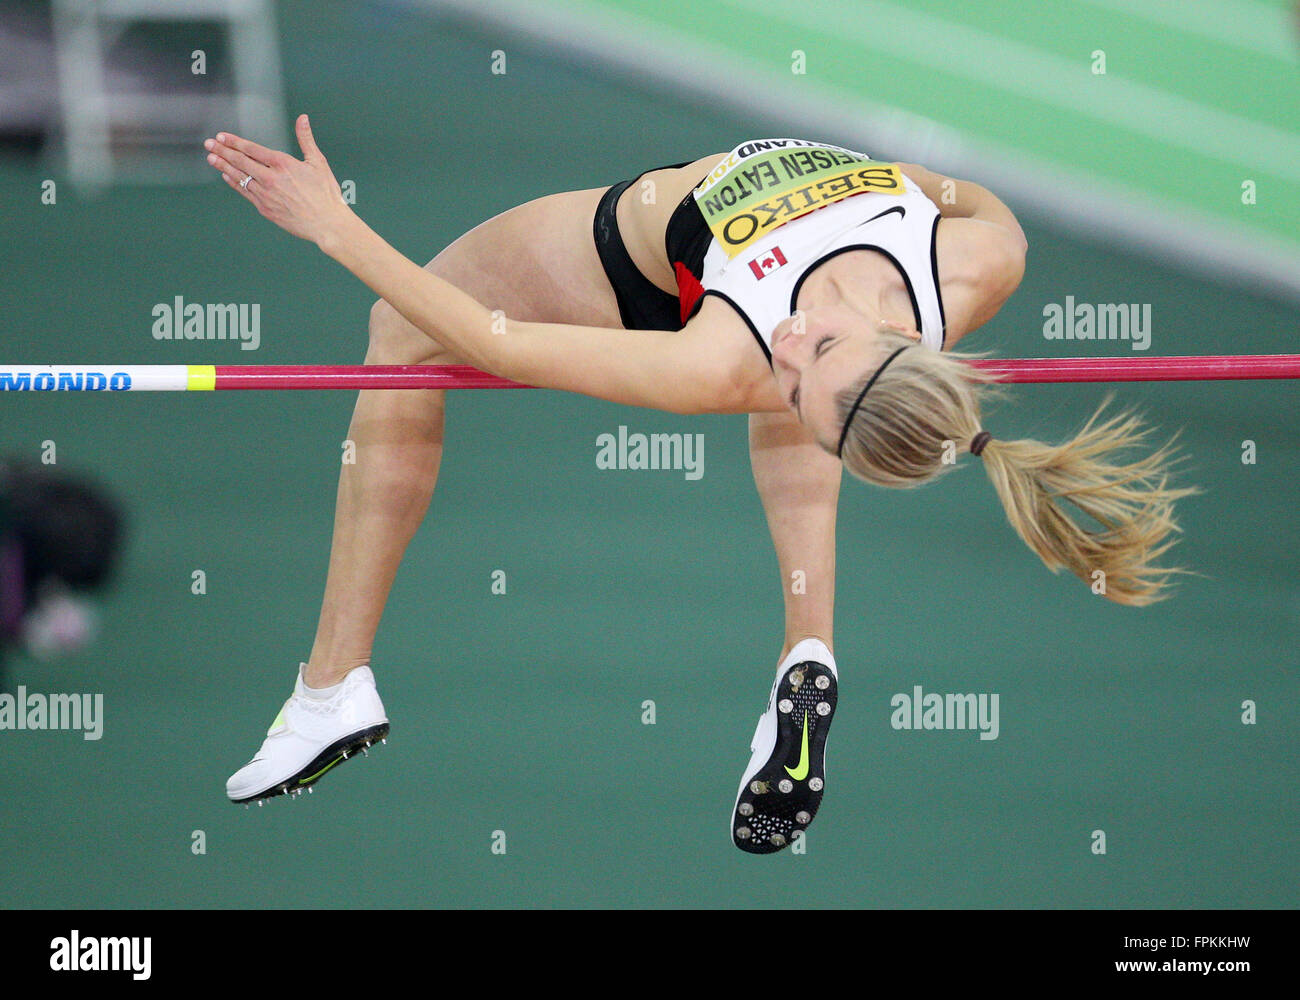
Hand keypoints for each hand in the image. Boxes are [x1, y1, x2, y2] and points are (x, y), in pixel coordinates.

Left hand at [205, 114, 349, 248]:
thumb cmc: (326, 193)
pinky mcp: (265, 209)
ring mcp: (265, 194)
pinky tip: (226, 176)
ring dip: (223, 166)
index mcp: (282, 164)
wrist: (327, 224)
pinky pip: (245, 192)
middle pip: (241, 161)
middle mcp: (270, 178)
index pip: (252, 149)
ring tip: (211, 157)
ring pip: (239, 177)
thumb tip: (303, 118)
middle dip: (223, 151)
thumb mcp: (318, 162)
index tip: (221, 136)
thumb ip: (306, 139)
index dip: (234, 142)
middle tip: (208, 143)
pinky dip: (234, 183)